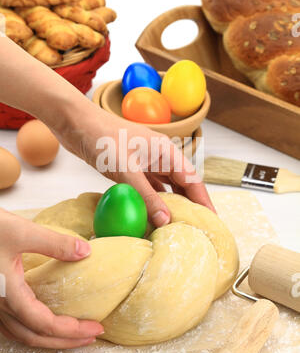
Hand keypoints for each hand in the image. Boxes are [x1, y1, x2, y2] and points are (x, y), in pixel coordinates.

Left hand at [0, 38, 214, 226]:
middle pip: (181, 185)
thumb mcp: (126, 169)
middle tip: (196, 229)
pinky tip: (151, 217)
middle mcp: (160, 157)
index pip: (193, 180)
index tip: (212, 221)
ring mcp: (145, 164)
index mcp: (167, 152)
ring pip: (165, 188)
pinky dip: (151, 203)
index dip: (204, 201)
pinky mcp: (130, 170)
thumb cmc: (102, 137)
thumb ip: (147, 196)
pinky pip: (147, 189)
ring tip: (176, 228)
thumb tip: (166, 221)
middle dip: (190, 206)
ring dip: (170, 206)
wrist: (75, 123)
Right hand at [0, 209, 102, 348]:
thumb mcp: (22, 231)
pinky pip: (11, 325)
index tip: (96, 326)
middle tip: (91, 335)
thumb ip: (55, 243)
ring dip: (49, 338)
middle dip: (66, 340)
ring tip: (73, 333)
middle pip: (34, 336)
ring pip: (21, 334)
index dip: (72, 329)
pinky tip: (43, 321)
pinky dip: (32, 329)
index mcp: (8, 293)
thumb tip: (86, 251)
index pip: (44, 323)